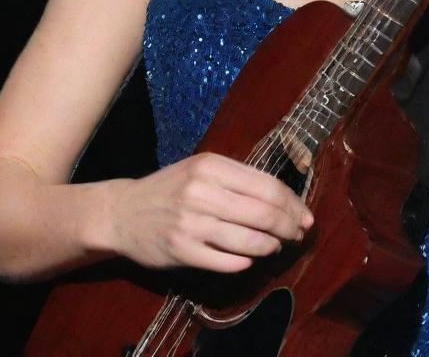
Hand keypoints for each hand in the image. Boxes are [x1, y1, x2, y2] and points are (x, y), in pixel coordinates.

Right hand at [106, 152, 314, 273]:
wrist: (123, 212)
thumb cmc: (171, 188)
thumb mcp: (201, 169)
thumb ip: (238, 179)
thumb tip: (284, 199)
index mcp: (211, 166)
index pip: (267, 186)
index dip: (292, 204)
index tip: (305, 215)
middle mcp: (202, 192)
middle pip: (263, 214)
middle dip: (289, 226)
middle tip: (298, 234)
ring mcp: (191, 224)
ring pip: (250, 241)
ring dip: (271, 246)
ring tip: (276, 246)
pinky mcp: (183, 251)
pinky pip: (227, 262)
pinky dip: (245, 262)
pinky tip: (250, 258)